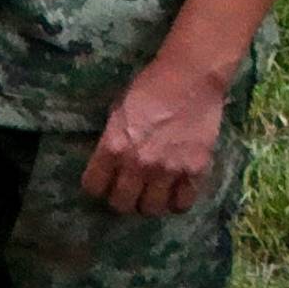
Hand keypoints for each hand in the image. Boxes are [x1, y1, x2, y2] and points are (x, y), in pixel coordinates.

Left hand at [82, 50, 238, 219]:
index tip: (103, 184)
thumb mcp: (117, 111)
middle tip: (129, 191)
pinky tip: (175, 192)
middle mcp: (138, 163)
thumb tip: (108, 164)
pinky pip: (183, 204)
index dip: (97, 187)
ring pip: (152, 210)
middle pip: (121, 204)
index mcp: (113, 146)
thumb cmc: (149, 88)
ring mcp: (168, 170)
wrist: (190, 77)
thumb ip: (112, 141)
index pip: (93, 186)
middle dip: (121, 200)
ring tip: (152, 194)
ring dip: (149, 204)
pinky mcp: (195, 170)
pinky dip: (177, 202)